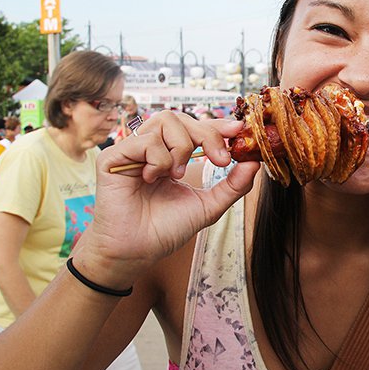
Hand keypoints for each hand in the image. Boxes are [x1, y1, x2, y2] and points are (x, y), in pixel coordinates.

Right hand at [74, 111, 258, 287]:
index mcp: (172, 156)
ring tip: (176, 175)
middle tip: (220, 160)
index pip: (196, 128)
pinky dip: (158, 159)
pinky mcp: (113, 157)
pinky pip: (145, 140)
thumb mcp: (208, 206)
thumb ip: (232, 185)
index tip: (239, 130)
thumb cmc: (166, 230)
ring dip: (180, 148)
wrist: (137, 251)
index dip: (218, 125)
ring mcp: (133, 151)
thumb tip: (254, 162)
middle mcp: (153, 149)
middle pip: (183, 118)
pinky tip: (152, 179)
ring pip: (166, 121)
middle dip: (208, 135)